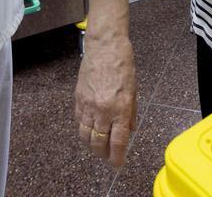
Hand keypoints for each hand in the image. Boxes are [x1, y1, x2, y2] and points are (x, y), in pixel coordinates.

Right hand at [75, 35, 136, 166]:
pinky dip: (83, 129)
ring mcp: (88, 105)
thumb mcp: (133, 89)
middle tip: (107, 157)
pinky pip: (79, 121)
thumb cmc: (123, 64)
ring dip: (91, 145)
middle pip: (99, 142)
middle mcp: (103, 110)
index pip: (118, 141)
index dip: (117, 156)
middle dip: (103, 154)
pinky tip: (88, 130)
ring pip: (85, 134)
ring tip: (97, 147)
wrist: (105, 46)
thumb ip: (131, 112)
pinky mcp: (78, 98)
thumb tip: (129, 129)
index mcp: (120, 108)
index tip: (117, 164)